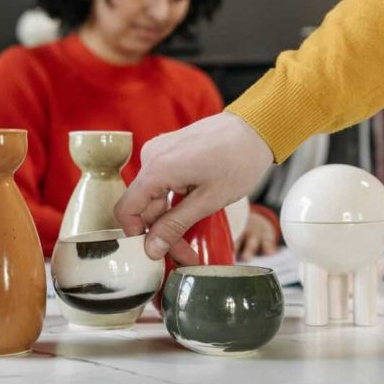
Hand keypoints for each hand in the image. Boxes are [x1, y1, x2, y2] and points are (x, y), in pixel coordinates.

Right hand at [114, 112, 273, 260]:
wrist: (256, 127)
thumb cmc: (239, 159)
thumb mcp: (208, 201)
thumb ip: (175, 225)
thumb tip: (151, 248)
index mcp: (157, 168)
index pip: (126, 210)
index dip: (137, 236)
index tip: (157, 252)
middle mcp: (151, 157)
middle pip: (143, 206)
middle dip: (162, 233)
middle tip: (185, 256)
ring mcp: (159, 152)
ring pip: (153, 197)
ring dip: (169, 220)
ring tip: (191, 243)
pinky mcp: (168, 152)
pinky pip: (161, 184)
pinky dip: (172, 202)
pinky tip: (191, 215)